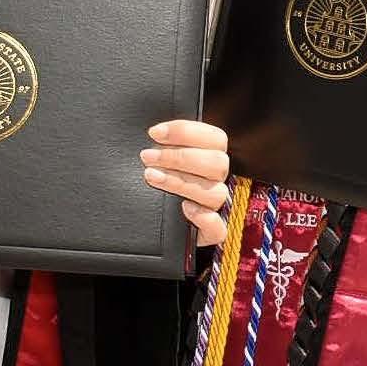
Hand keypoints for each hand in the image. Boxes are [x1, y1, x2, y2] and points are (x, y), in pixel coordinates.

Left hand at [143, 119, 232, 246]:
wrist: (147, 225)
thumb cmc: (153, 186)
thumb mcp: (158, 161)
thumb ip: (164, 145)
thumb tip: (154, 131)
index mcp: (209, 160)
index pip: (215, 138)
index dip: (186, 132)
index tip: (155, 133)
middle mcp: (214, 182)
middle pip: (217, 163)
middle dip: (179, 156)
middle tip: (147, 157)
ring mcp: (213, 210)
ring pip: (216, 193)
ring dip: (181, 182)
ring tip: (151, 177)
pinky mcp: (208, 234)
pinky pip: (219, 229)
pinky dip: (207, 219)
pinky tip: (187, 209)